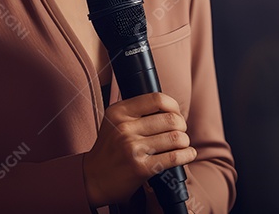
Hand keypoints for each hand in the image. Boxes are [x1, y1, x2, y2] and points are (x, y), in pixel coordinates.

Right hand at [83, 92, 196, 206]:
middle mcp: (124, 128)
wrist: (92, 179)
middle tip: (180, 132)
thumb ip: (137, 111)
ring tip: (181, 144)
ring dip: (184, 142)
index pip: (157, 99)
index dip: (173, 106)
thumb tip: (171, 108)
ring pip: (175, 138)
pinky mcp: (140, 168)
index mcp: (119, 112)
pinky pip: (174, 157)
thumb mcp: (115, 121)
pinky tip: (187, 154)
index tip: (176, 113)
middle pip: (170, 119)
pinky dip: (187, 155)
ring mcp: (132, 148)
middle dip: (182, 126)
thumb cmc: (109, 150)